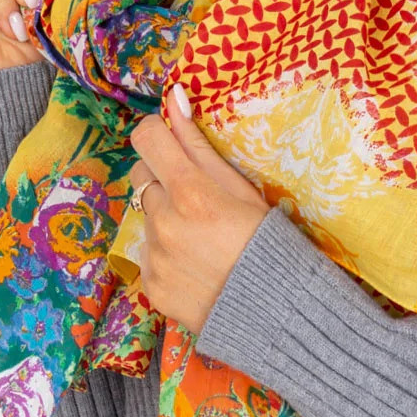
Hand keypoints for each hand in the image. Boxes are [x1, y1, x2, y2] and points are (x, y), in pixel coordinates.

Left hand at [128, 88, 269, 334]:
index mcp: (190, 192)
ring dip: (165, 218)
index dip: (157, 133)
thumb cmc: (269, 243)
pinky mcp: (150, 285)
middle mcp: (164, 222)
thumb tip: (175, 99)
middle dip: (162, 178)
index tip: (171, 141)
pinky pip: (148, 255)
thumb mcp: (243, 189)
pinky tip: (195, 264)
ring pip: (145, 217)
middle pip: (141, 176)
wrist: (275, 316)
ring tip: (201, 237)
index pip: (147, 138)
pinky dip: (166, 254)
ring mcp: (154, 256)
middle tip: (197, 197)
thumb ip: (200, 146)